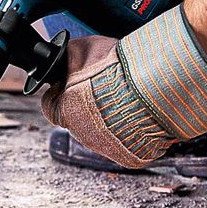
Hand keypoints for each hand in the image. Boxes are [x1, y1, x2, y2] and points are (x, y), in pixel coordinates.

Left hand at [41, 5, 206, 168]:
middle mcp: (83, 135)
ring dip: (111, 120)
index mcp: (66, 111)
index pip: (52, 107)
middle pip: (78, 121)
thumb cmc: (118, 69)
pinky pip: (128, 145)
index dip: (61, 94)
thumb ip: (66, 57)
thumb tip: (57, 54)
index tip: (71, 85)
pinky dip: (133, 133)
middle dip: (89, 106)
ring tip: (130, 100)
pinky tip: (142, 116)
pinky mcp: (130, 157)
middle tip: (109, 89)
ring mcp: (107, 148)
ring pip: (103, 134)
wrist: (154, 88)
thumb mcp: (82, 50)